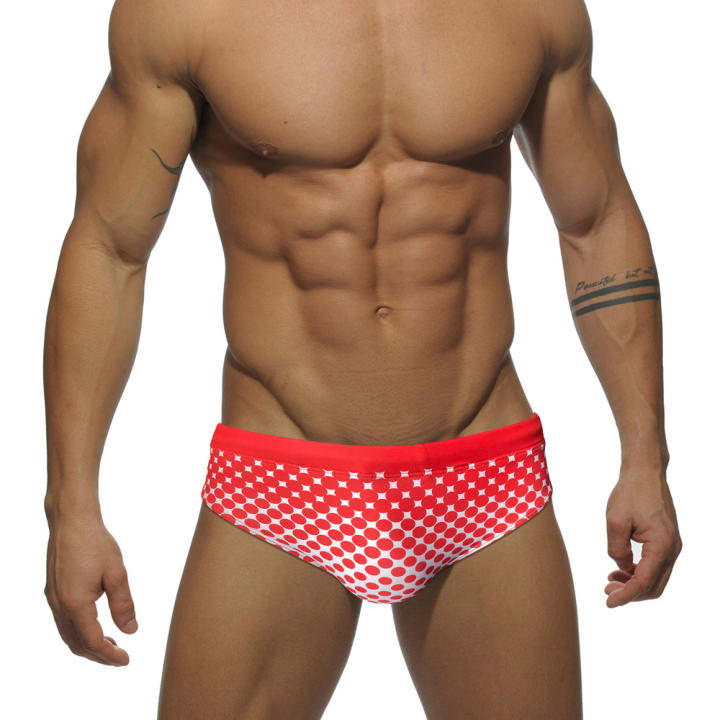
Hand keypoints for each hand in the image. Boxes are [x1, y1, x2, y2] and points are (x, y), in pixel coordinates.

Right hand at [44, 512, 137, 664]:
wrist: (71, 520)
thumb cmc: (96, 543)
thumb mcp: (117, 573)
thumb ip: (123, 604)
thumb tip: (131, 631)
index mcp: (75, 604)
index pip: (92, 642)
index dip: (110, 655)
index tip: (127, 660)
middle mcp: (59, 606)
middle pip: (77, 644)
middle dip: (99, 655)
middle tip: (121, 657)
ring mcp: (53, 600)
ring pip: (68, 635)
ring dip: (88, 645)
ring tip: (112, 644)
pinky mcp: (53, 591)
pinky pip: (64, 622)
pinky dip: (79, 632)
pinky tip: (96, 625)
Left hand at [604, 462, 681, 607]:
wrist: (645, 472)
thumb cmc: (630, 493)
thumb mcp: (614, 521)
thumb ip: (616, 549)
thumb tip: (620, 568)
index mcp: (662, 545)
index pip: (644, 582)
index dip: (626, 596)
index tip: (608, 602)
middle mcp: (672, 549)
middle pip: (654, 586)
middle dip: (630, 594)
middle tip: (606, 592)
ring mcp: (672, 545)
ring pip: (656, 578)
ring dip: (634, 584)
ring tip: (610, 581)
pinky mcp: (667, 540)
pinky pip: (656, 566)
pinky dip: (639, 572)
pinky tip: (620, 569)